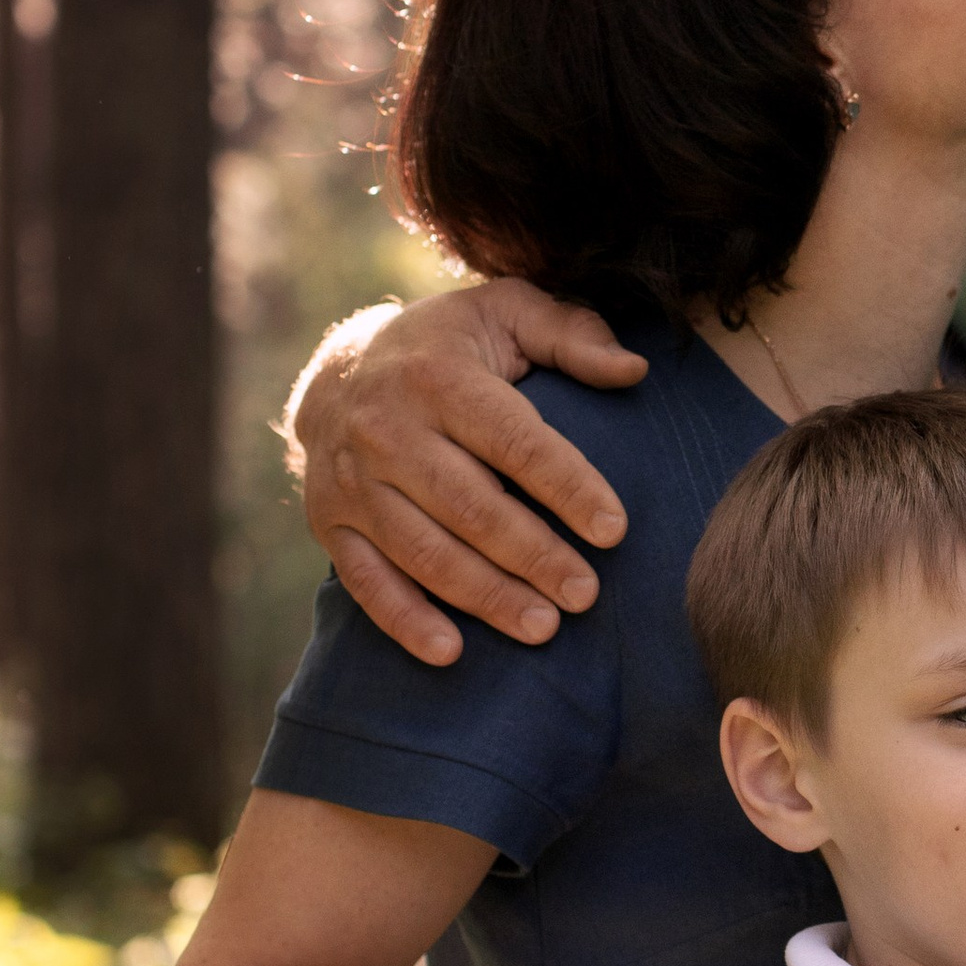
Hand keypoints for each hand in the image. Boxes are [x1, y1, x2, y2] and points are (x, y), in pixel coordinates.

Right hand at [290, 282, 647, 666]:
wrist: (339, 371)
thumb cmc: (449, 347)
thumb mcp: (507, 313)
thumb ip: (571, 335)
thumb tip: (635, 370)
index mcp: (438, 377)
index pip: (514, 441)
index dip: (566, 486)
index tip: (614, 529)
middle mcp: (387, 430)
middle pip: (470, 506)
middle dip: (532, 556)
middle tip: (585, 595)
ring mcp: (352, 482)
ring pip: (424, 551)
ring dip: (484, 596)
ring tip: (543, 628)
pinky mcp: (330, 524)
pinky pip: (367, 581)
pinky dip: (406, 620)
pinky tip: (452, 653)